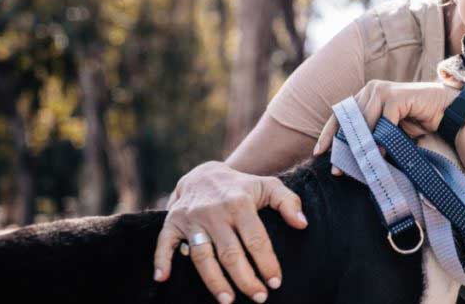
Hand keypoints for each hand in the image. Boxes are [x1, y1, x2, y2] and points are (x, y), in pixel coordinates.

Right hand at [153, 161, 308, 303]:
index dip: (266, 262)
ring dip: (214, 280)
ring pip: (202, 256)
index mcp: (240, 203)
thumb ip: (289, 202)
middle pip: (230, 253)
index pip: (256, 239)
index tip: (275, 282)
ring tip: (228, 300)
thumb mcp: (269, 186)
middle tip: (259, 298)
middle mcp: (215, 212)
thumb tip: (303, 225)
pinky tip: (162, 279)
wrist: (205, 173)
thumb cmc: (242, 186)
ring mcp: (192, 218)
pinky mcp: (172, 222)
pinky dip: (161, 260)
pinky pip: (164, 243)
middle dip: (245, 279)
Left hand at [312, 80, 458, 171]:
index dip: (329, 134)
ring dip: (362, 145)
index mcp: (365, 95)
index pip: (340, 114)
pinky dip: (382, 139)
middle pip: (349, 120)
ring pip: (364, 121)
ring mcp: (383, 90)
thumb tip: (349, 160)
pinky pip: (384, 121)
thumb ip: (370, 137)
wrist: (444, 111)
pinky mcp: (397, 96)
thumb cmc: (416, 121)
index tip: (319, 152)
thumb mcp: (388, 131)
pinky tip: (381, 153)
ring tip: (360, 165)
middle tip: (338, 169)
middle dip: (343, 146)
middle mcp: (371, 89)